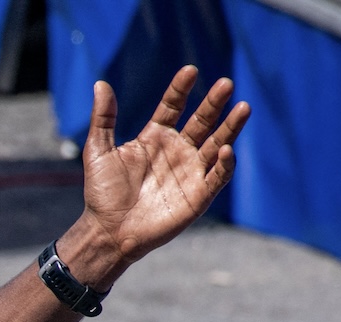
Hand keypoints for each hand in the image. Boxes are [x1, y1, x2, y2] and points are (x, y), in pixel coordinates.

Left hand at [64, 67, 249, 287]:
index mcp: (155, 137)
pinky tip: (225, 149)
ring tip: (243, 107)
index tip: (190, 71)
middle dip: (214, 103)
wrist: (108, 232)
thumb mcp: (98, 152)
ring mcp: (190, 171)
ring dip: (230, 127)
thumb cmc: (102, 194)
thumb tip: (100, 83)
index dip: (180, 89)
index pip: (173, 106)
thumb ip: (103, 119)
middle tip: (226, 84)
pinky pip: (217, 176)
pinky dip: (224, 164)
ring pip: (216, 144)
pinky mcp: (198, 195)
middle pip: (202, 121)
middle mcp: (177, 150)